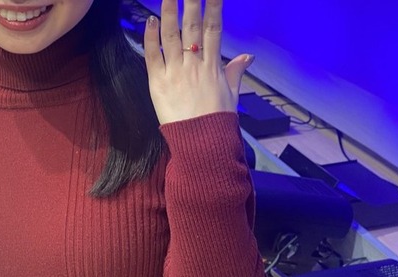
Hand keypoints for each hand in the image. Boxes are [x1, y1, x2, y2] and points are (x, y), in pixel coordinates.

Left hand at [144, 0, 253, 124]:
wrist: (201, 142)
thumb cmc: (216, 122)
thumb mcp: (231, 95)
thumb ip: (235, 72)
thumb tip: (247, 57)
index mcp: (212, 66)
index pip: (213, 29)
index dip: (213, 7)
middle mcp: (194, 65)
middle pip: (192, 26)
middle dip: (191, 3)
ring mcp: (175, 72)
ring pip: (171, 36)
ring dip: (169, 12)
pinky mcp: (157, 83)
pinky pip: (153, 55)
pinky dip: (150, 37)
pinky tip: (149, 20)